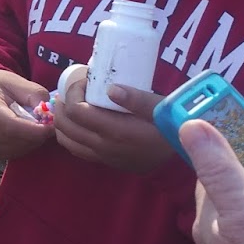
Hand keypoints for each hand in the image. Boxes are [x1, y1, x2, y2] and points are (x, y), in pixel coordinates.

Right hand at [0, 68, 54, 159]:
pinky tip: (26, 134)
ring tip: (36, 127)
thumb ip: (34, 94)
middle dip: (36, 135)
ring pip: (16, 150)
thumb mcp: (15, 80)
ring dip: (32, 142)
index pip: (10, 125)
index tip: (51, 126)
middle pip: (15, 140)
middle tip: (47, 125)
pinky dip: (25, 146)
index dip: (34, 130)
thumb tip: (49, 114)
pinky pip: (12, 154)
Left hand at [53, 78, 171, 173]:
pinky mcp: (107, 161)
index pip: (76, 111)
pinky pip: (77, 150)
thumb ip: (136, 98)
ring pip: (67, 142)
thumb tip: (110, 88)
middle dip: (61, 105)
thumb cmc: (171, 124)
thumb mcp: (159, 107)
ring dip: (62, 122)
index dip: (72, 92)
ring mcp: (104, 157)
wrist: (182, 151)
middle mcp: (104, 146)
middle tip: (70, 91)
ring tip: (69, 104)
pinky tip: (77, 123)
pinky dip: (70, 135)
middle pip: (65, 127)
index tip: (84, 81)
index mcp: (115, 131)